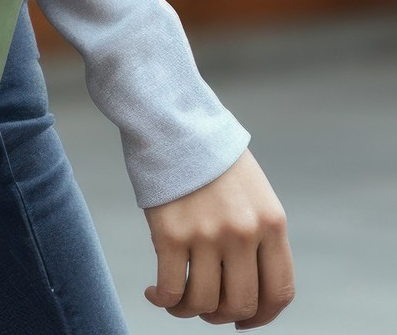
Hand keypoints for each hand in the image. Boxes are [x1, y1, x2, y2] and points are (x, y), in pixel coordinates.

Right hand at [142, 148, 293, 328]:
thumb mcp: (251, 189)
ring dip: (189, 311)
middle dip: (222, 315)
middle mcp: (244, 233)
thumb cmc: (207, 153)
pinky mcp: (170, 233)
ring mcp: (207, 235)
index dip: (261, 317)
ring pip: (204, 303)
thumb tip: (244, 280)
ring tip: (176, 301)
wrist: (171, 118)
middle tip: (205, 308)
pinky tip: (154, 293)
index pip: (279, 292)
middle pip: (240, 303)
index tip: (243, 321)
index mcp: (271, 222)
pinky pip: (171, 289)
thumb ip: (256, 231)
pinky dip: (163, 301)